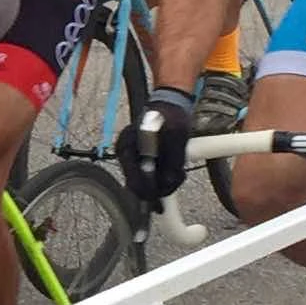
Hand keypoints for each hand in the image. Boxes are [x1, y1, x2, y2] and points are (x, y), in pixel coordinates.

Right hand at [114, 84, 195, 206]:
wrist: (171, 104)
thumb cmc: (170, 115)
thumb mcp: (175, 135)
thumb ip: (172, 159)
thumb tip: (167, 181)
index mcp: (126, 148)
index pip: (133, 181)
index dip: (149, 191)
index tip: (162, 200)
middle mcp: (126, 155)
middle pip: (139, 186)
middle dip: (159, 187)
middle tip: (177, 179)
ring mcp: (134, 158)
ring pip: (147, 183)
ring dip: (164, 183)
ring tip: (179, 172)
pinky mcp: (143, 159)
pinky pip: (152, 176)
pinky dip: (164, 177)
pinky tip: (176, 170)